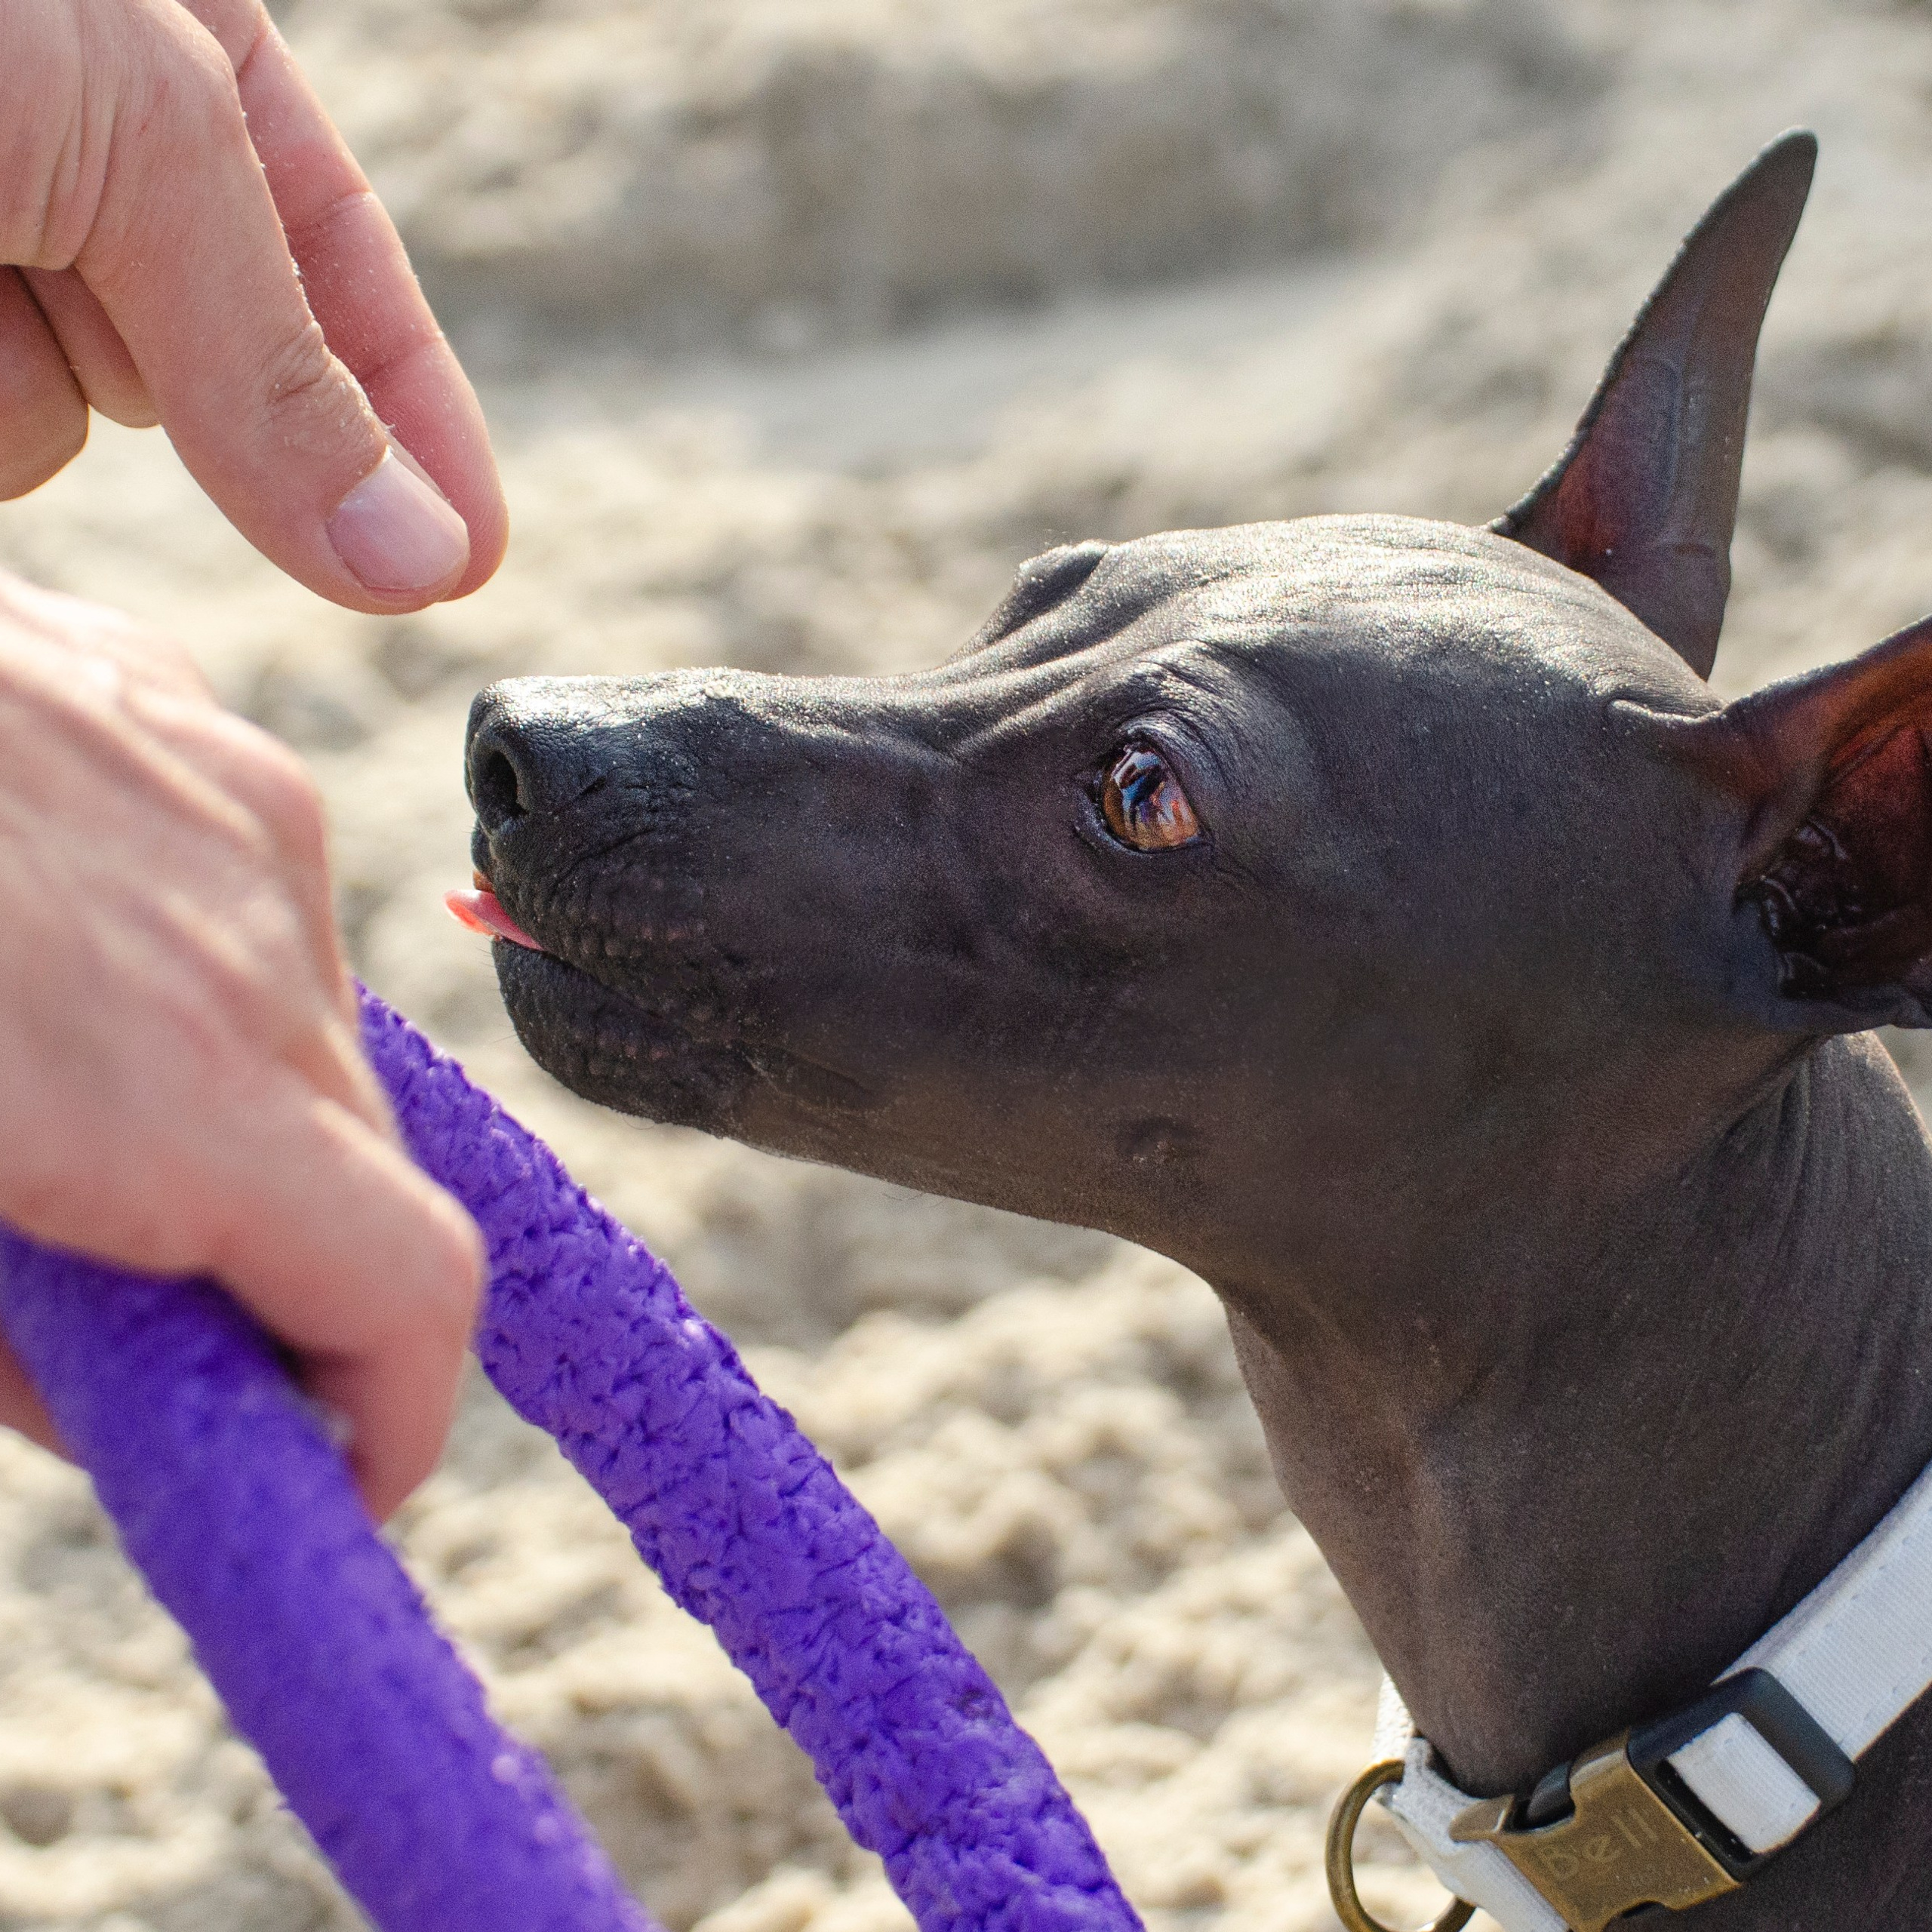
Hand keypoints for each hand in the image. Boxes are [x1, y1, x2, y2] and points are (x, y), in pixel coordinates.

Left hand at [0, 0, 506, 609]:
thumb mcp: (141, 122)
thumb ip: (283, 353)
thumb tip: (421, 556)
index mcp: (171, 38)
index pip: (342, 255)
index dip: (417, 415)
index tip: (466, 559)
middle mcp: (68, 145)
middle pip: (191, 358)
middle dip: (161, 370)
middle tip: (52, 264)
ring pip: (52, 420)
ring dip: (11, 380)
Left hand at [0, 573, 484, 1519]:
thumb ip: (10, 1354)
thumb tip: (131, 1392)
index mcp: (167, 1084)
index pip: (408, 1289)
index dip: (385, 1414)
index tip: (319, 1464)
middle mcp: (248, 930)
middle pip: (362, 1166)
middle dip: (279, 1263)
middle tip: (126, 1300)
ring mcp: (226, 799)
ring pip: (304, 1030)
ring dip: (222, 1108)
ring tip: (45, 1087)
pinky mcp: (180, 713)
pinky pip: (249, 899)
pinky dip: (182, 975)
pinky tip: (36, 950)